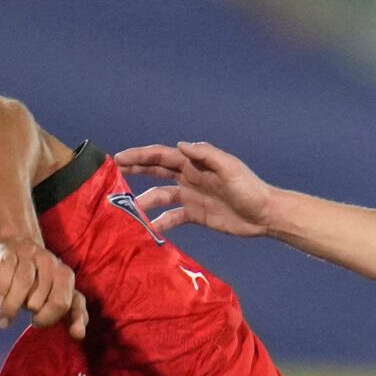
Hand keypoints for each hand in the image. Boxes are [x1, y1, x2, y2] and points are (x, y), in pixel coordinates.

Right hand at [0, 236, 88, 337]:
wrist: (15, 244)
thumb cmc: (37, 280)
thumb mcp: (57, 297)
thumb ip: (72, 315)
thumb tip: (79, 335)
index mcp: (66, 277)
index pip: (68, 302)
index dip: (52, 317)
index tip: (37, 323)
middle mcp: (51, 263)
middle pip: (44, 296)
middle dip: (35, 312)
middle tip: (27, 314)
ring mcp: (30, 255)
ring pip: (24, 282)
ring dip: (12, 305)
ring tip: (4, 321)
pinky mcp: (9, 251)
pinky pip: (7, 270)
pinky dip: (2, 290)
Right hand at [115, 141, 276, 237]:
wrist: (264, 214)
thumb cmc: (249, 188)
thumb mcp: (229, 168)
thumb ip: (205, 155)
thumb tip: (180, 145)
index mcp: (195, 163)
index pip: (162, 156)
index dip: (140, 156)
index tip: (119, 158)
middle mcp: (189, 177)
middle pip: (155, 171)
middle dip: (134, 171)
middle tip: (111, 176)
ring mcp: (191, 196)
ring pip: (160, 196)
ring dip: (144, 201)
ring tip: (126, 210)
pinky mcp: (195, 215)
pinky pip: (172, 217)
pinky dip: (160, 222)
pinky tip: (148, 229)